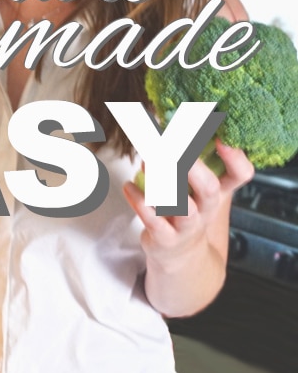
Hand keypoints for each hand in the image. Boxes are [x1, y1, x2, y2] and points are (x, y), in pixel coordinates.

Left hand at [123, 141, 254, 315]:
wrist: (179, 255)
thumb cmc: (186, 211)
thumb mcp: (194, 186)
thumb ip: (186, 156)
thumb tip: (162, 117)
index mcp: (219, 191)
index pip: (241, 174)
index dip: (235, 157)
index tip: (222, 138)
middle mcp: (207, 209)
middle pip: (210, 189)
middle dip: (195, 168)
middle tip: (176, 147)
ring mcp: (187, 227)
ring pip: (181, 206)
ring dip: (164, 183)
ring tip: (147, 162)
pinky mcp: (165, 239)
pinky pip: (153, 220)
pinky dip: (140, 202)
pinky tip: (129, 187)